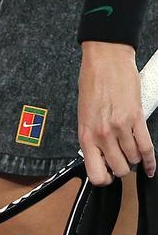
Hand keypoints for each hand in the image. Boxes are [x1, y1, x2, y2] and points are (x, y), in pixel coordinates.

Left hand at [78, 41, 154, 184]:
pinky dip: (150, 161)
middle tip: (121, 157)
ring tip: (130, 148)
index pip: (95, 174)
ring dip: (134, 158)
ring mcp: (120, 127)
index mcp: (86, 133)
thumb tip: (98, 154)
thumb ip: (91, 135)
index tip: (107, 173)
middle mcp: (102, 133)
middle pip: (119, 170)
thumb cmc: (92, 79)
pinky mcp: (136, 119)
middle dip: (122, 167)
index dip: (104, 178)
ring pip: (134, 160)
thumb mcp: (83, 111)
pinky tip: (149, 165)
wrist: (105, 57)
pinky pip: (147, 148)